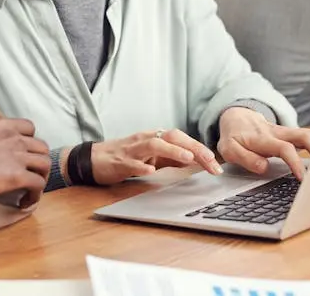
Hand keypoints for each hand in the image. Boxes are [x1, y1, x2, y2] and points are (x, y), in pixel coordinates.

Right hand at [0, 117, 50, 208]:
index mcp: (1, 124)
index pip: (30, 127)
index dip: (30, 142)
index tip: (24, 154)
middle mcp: (13, 137)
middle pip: (41, 147)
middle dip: (38, 161)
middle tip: (30, 174)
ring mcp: (17, 155)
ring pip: (44, 164)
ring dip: (40, 178)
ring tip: (30, 189)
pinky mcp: (16, 176)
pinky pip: (38, 184)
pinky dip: (36, 195)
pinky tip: (25, 202)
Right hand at [90, 129, 223, 185]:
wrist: (94, 159)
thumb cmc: (126, 157)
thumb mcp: (153, 157)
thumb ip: (173, 157)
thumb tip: (196, 161)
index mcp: (156, 138)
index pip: (182, 139)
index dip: (200, 149)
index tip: (215, 163)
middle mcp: (146, 139)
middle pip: (172, 137)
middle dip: (192, 147)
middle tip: (210, 160)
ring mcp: (132, 149)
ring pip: (154, 145)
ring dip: (172, 150)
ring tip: (187, 158)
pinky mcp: (119, 161)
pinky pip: (131, 162)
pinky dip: (142, 166)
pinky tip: (151, 171)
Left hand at [216, 108, 309, 179]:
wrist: (236, 117)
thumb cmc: (234, 136)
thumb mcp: (229, 150)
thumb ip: (246, 159)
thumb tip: (264, 167)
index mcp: (263, 139)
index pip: (284, 148)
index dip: (296, 163)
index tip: (303, 178)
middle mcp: (279, 133)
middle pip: (306, 135)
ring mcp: (288, 132)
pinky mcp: (293, 134)